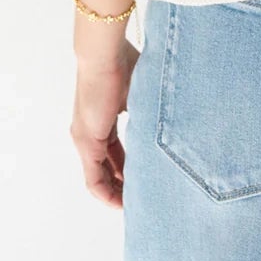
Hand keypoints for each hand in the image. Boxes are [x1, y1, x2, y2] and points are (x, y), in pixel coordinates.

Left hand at [71, 39, 139, 207]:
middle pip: (107, 167)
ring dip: (116, 192)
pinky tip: (120, 203)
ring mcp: (86, 138)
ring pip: (99, 176)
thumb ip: (150, 107)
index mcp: (103, 119)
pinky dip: (106, 192)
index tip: (146, 178)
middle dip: (124, 184)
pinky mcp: (86, 142)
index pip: (115, 151)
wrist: (104, 54)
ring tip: (134, 205)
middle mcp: (90, 132)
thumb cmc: (124, 62)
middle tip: (143, 197)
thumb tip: (174, 112)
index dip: (129, 168)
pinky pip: (93, 178)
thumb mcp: (141, 92)